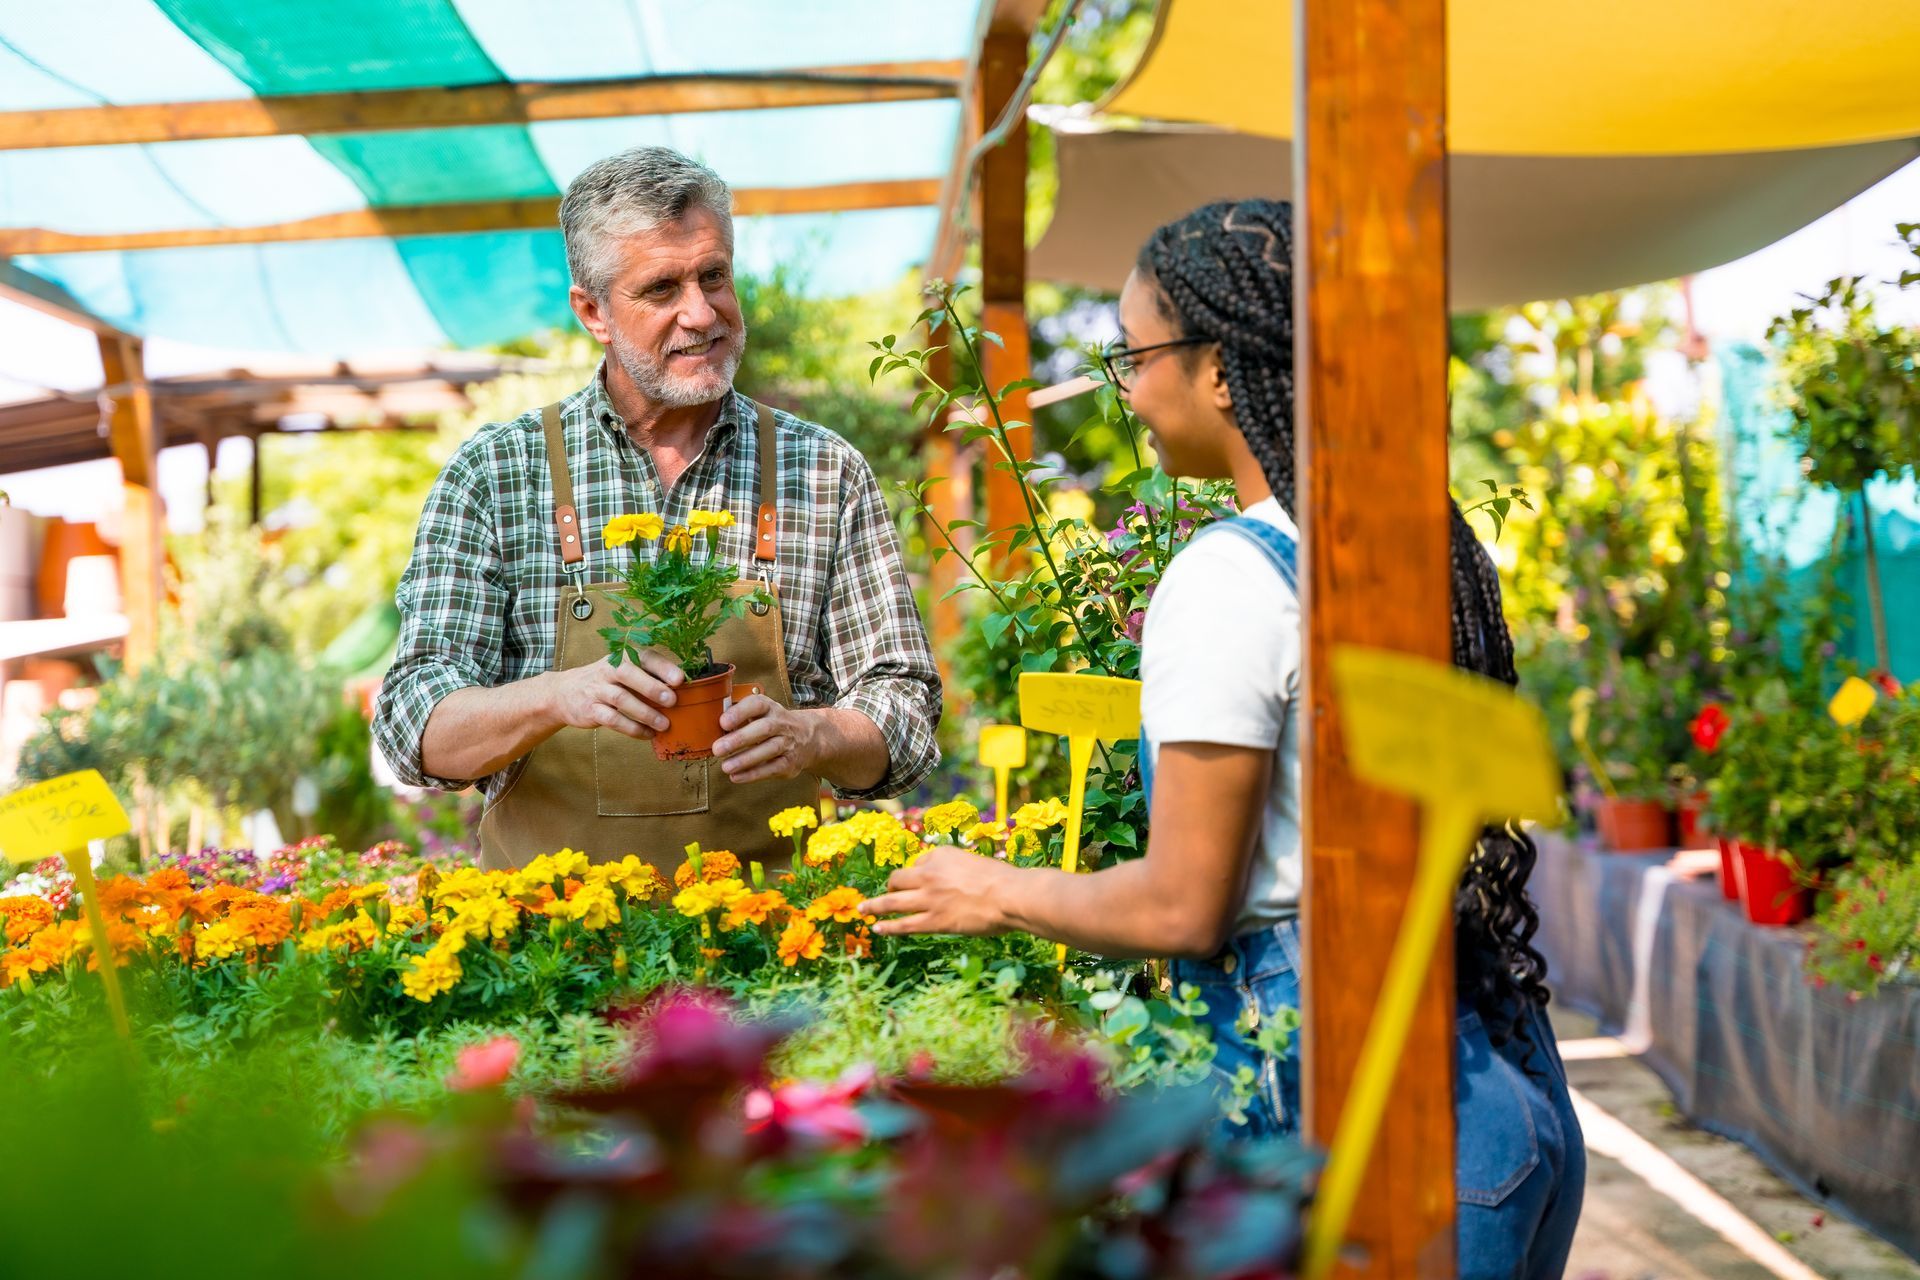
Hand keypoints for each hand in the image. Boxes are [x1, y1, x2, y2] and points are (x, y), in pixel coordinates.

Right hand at [544, 650, 684, 737]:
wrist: (565, 692)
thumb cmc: (607, 681)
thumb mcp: (624, 671)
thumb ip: (649, 675)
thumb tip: (687, 688)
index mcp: (623, 657)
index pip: (644, 656)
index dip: (662, 667)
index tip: (680, 679)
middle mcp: (609, 669)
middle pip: (628, 674)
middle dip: (651, 687)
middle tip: (672, 701)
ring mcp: (597, 689)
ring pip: (621, 699)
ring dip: (645, 713)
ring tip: (664, 724)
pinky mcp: (590, 709)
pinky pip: (612, 719)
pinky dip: (632, 728)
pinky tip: (647, 734)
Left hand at [713, 693, 817, 783]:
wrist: (808, 737)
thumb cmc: (772, 724)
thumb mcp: (760, 713)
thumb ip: (738, 716)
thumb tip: (709, 725)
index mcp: (770, 708)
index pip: (758, 704)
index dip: (740, 712)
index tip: (723, 722)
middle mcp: (782, 723)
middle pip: (764, 729)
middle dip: (740, 739)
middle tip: (717, 749)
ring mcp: (788, 743)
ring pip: (769, 750)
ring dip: (746, 759)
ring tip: (725, 767)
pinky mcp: (790, 763)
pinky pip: (772, 769)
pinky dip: (753, 774)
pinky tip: (736, 777)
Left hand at [860, 847, 1013, 936]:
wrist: (1009, 895)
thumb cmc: (1002, 880)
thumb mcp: (976, 863)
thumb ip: (959, 868)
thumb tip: (955, 880)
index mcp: (942, 855)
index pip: (921, 861)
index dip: (922, 872)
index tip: (925, 880)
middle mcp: (929, 874)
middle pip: (898, 878)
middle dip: (891, 885)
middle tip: (887, 891)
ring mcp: (928, 898)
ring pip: (892, 901)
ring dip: (874, 905)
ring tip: (862, 909)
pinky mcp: (933, 921)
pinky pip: (904, 925)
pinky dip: (888, 926)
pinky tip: (877, 928)